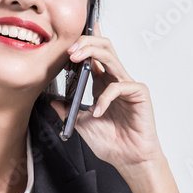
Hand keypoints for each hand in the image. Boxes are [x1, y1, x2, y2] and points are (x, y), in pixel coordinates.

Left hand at [49, 21, 161, 172]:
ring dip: (91, 53)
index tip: (74, 32)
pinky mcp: (139, 94)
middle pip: (104, 48)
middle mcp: (116, 81)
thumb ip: (68, 111)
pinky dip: (104, 97)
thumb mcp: (80, 125)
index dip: (88, 40)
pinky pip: (118, 86)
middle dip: (86, 42)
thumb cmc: (112, 144)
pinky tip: (97, 111)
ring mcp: (128, 86)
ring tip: (75, 59)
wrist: (129, 160)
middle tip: (69, 50)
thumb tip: (53, 101)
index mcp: (104, 85)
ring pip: (112, 57)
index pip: (96, 55)